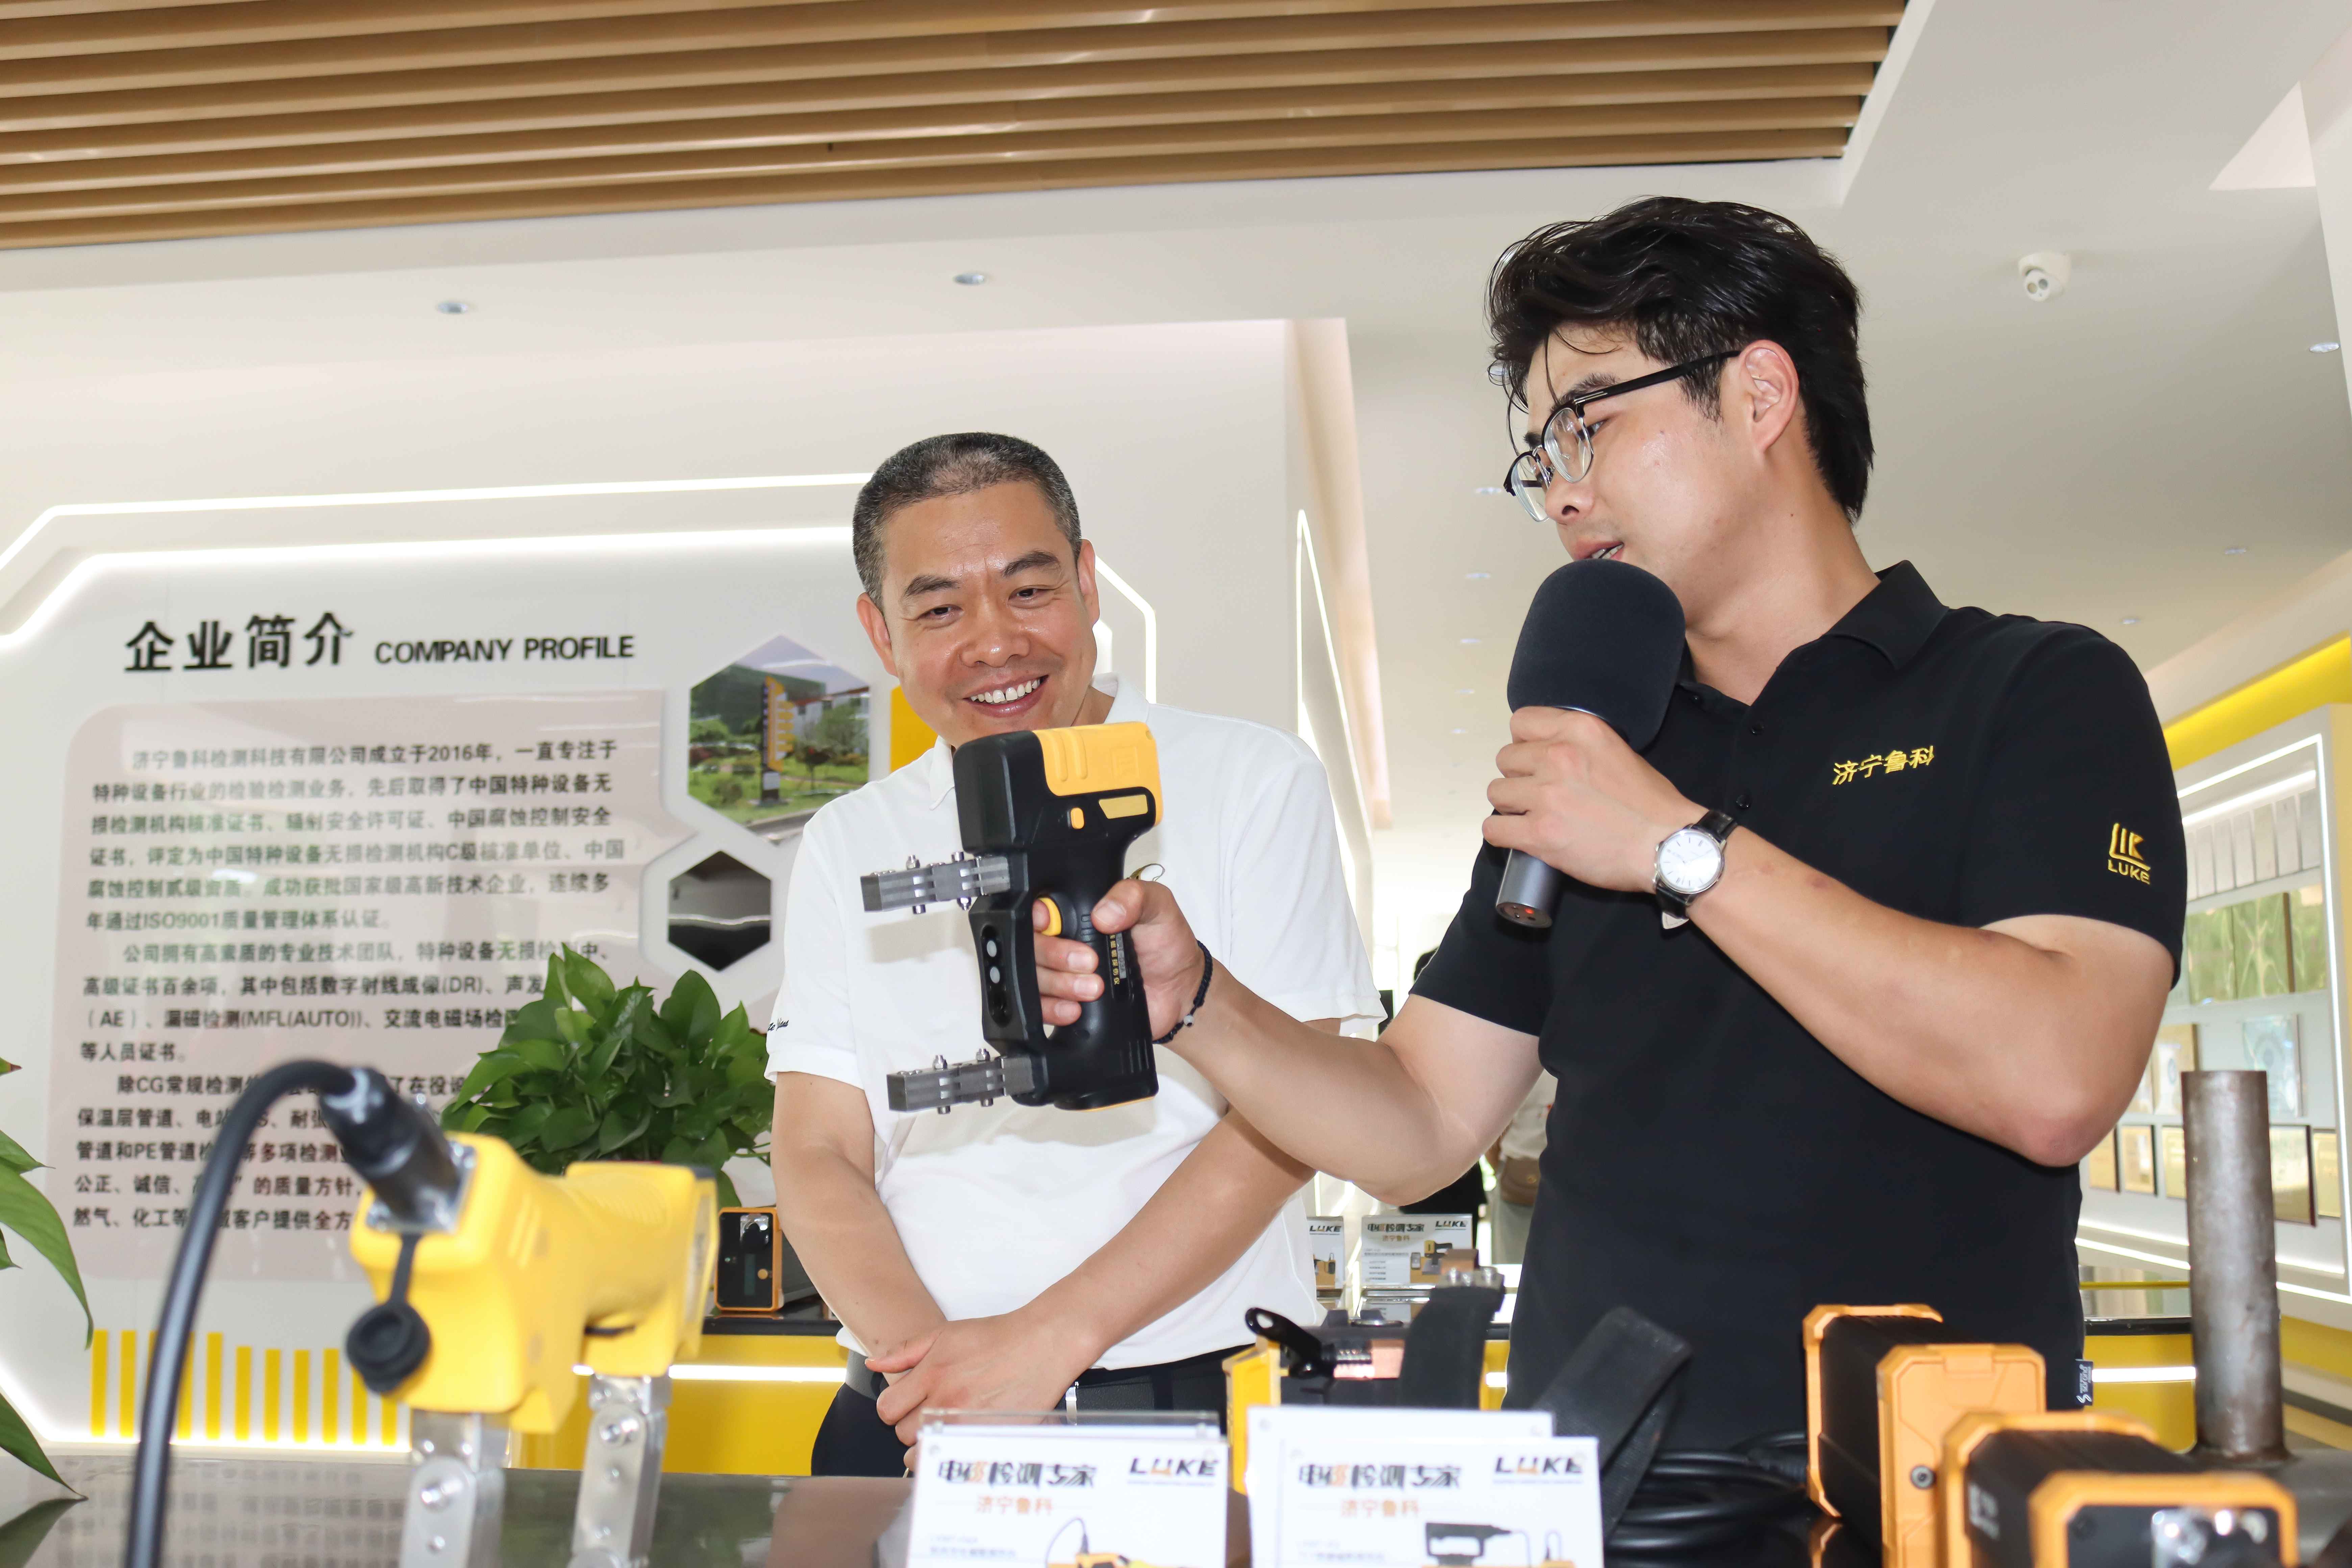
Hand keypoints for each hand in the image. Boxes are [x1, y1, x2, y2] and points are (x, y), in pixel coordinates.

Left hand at [866, 1308, 1100, 1446]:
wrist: (1041, 1344)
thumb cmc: (997, 1338)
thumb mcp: (945, 1334)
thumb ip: (905, 1350)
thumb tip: (873, 1363)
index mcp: (932, 1375)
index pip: (887, 1410)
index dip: (894, 1407)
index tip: (908, 1403)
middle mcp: (946, 1402)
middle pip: (903, 1434)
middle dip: (911, 1425)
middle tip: (932, 1412)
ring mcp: (967, 1423)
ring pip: (923, 1454)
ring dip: (929, 1444)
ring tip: (945, 1428)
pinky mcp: (987, 1438)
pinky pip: (952, 1463)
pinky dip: (950, 1456)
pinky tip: (958, 1441)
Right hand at [1032, 879, 1205, 1039]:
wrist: (1179, 991)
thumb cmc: (1167, 944)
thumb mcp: (1158, 906)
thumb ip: (1133, 896)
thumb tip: (1103, 913)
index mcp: (1079, 912)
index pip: (1039, 909)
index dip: (1037, 916)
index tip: (1048, 922)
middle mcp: (1065, 941)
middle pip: (1030, 945)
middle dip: (1055, 954)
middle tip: (1090, 961)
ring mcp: (1063, 974)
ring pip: (1033, 977)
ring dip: (1060, 984)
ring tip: (1094, 988)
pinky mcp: (1066, 1003)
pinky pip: (1040, 1008)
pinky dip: (1053, 1009)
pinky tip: (1076, 1009)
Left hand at [1483, 708, 1702, 892]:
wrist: (1668, 846)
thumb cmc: (1650, 805)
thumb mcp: (1619, 751)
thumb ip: (1581, 745)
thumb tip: (1549, 751)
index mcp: (1580, 730)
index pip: (1522, 722)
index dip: (1525, 744)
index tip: (1536, 760)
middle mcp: (1558, 756)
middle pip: (1506, 759)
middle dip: (1519, 777)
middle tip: (1540, 794)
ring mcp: (1546, 796)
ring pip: (1496, 792)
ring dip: (1511, 805)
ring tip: (1534, 816)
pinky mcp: (1539, 833)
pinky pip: (1494, 828)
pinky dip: (1503, 833)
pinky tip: (1521, 836)